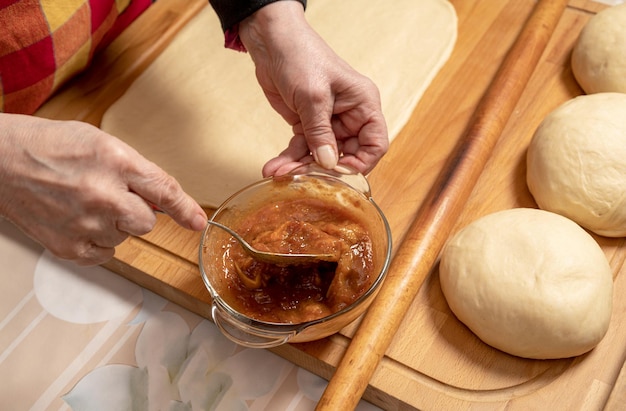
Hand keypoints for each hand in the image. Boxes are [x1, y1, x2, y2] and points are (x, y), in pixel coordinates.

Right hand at [0, 114, 206, 265]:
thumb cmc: (50, 146)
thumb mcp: (101, 143)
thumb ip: (136, 171)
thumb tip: (165, 200)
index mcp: (115, 162)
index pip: (164, 191)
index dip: (186, 210)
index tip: (198, 223)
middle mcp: (103, 195)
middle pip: (148, 222)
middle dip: (137, 212)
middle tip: (110, 196)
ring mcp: (85, 224)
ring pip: (125, 238)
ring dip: (113, 225)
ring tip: (82, 202)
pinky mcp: (68, 247)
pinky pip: (105, 254)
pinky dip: (96, 240)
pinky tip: (76, 219)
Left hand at [238, 1, 388, 176]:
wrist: (271, 42)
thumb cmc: (301, 56)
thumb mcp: (313, 96)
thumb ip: (320, 132)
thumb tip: (328, 164)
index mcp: (363, 104)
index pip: (375, 144)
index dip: (361, 163)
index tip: (337, 173)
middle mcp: (350, 116)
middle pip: (346, 155)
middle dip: (323, 169)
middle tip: (302, 178)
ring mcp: (328, 122)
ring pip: (320, 156)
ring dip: (300, 167)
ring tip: (279, 174)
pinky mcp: (307, 125)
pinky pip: (302, 149)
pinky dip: (289, 159)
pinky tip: (274, 168)